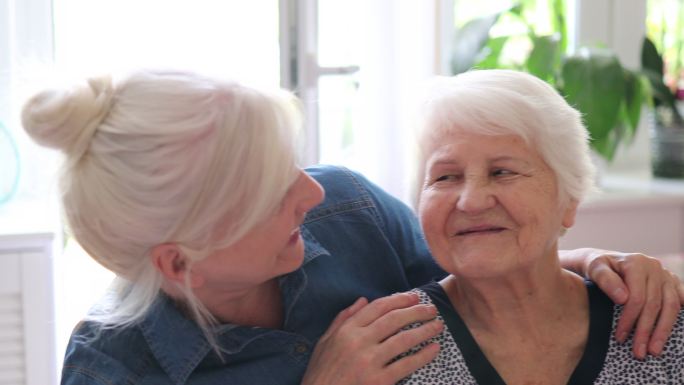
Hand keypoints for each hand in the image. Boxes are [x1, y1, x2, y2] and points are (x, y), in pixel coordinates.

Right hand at [301, 293, 442, 384]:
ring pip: (403, 339)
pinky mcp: (379, 381)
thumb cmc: (321, 373)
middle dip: (416, 311)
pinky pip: (406, 364)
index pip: (377, 307)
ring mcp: (370, 361)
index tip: (414, 297)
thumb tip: (363, 300)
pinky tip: (434, 349)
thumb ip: (342, 319)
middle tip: (431, 308)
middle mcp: (359, 342)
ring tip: (438, 325)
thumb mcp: (324, 342)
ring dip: (424, 330)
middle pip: (394, 320)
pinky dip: (423, 355)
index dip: (398, 300)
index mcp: (346, 331)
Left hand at [579, 249, 683, 358]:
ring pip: (671, 306)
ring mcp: (665, 274)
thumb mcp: (592, 268)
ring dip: (663, 331)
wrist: (601, 261)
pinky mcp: (671, 281)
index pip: (637, 297)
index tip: (620, 338)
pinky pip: (680, 300)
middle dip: (646, 331)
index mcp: (636, 263)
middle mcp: (654, 267)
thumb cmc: (594, 265)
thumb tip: (623, 298)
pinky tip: (675, 332)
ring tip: (654, 351)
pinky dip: (679, 316)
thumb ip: (605, 280)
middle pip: (655, 304)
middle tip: (638, 352)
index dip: (630, 319)